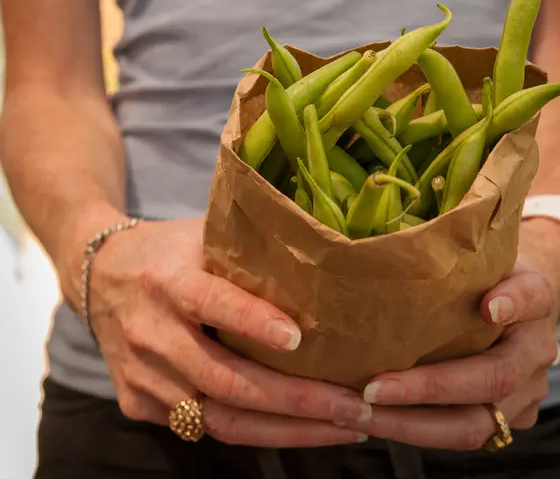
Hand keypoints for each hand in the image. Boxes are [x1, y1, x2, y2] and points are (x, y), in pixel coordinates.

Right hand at [81, 215, 371, 447]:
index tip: (298, 338)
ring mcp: (142, 376)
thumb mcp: (200, 235)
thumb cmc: (166, 251)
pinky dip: (258, 431)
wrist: (99, 275)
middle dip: (295, 400)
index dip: (252, 322)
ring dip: (287, 428)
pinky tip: (303, 427)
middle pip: (225, 379)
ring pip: (219, 419)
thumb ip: (247, 249)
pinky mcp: (139, 403)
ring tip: (346, 426)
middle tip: (354, 406)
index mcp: (167, 281)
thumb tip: (320, 260)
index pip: (210, 303)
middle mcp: (150, 333)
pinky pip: (204, 428)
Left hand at [337, 218, 559, 450]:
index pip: (530, 300)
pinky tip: (366, 420)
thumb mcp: (478, 254)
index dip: (513, 304)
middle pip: (491, 383)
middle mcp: (535, 356)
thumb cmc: (481, 274)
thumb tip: (455, 281)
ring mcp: (521, 396)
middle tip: (369, 390)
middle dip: (425, 391)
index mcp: (535, 304)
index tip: (487, 307)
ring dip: (406, 425)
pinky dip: (406, 430)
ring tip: (355, 413)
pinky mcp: (500, 420)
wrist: (511, 302)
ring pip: (469, 427)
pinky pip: (453, 435)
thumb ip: (467, 258)